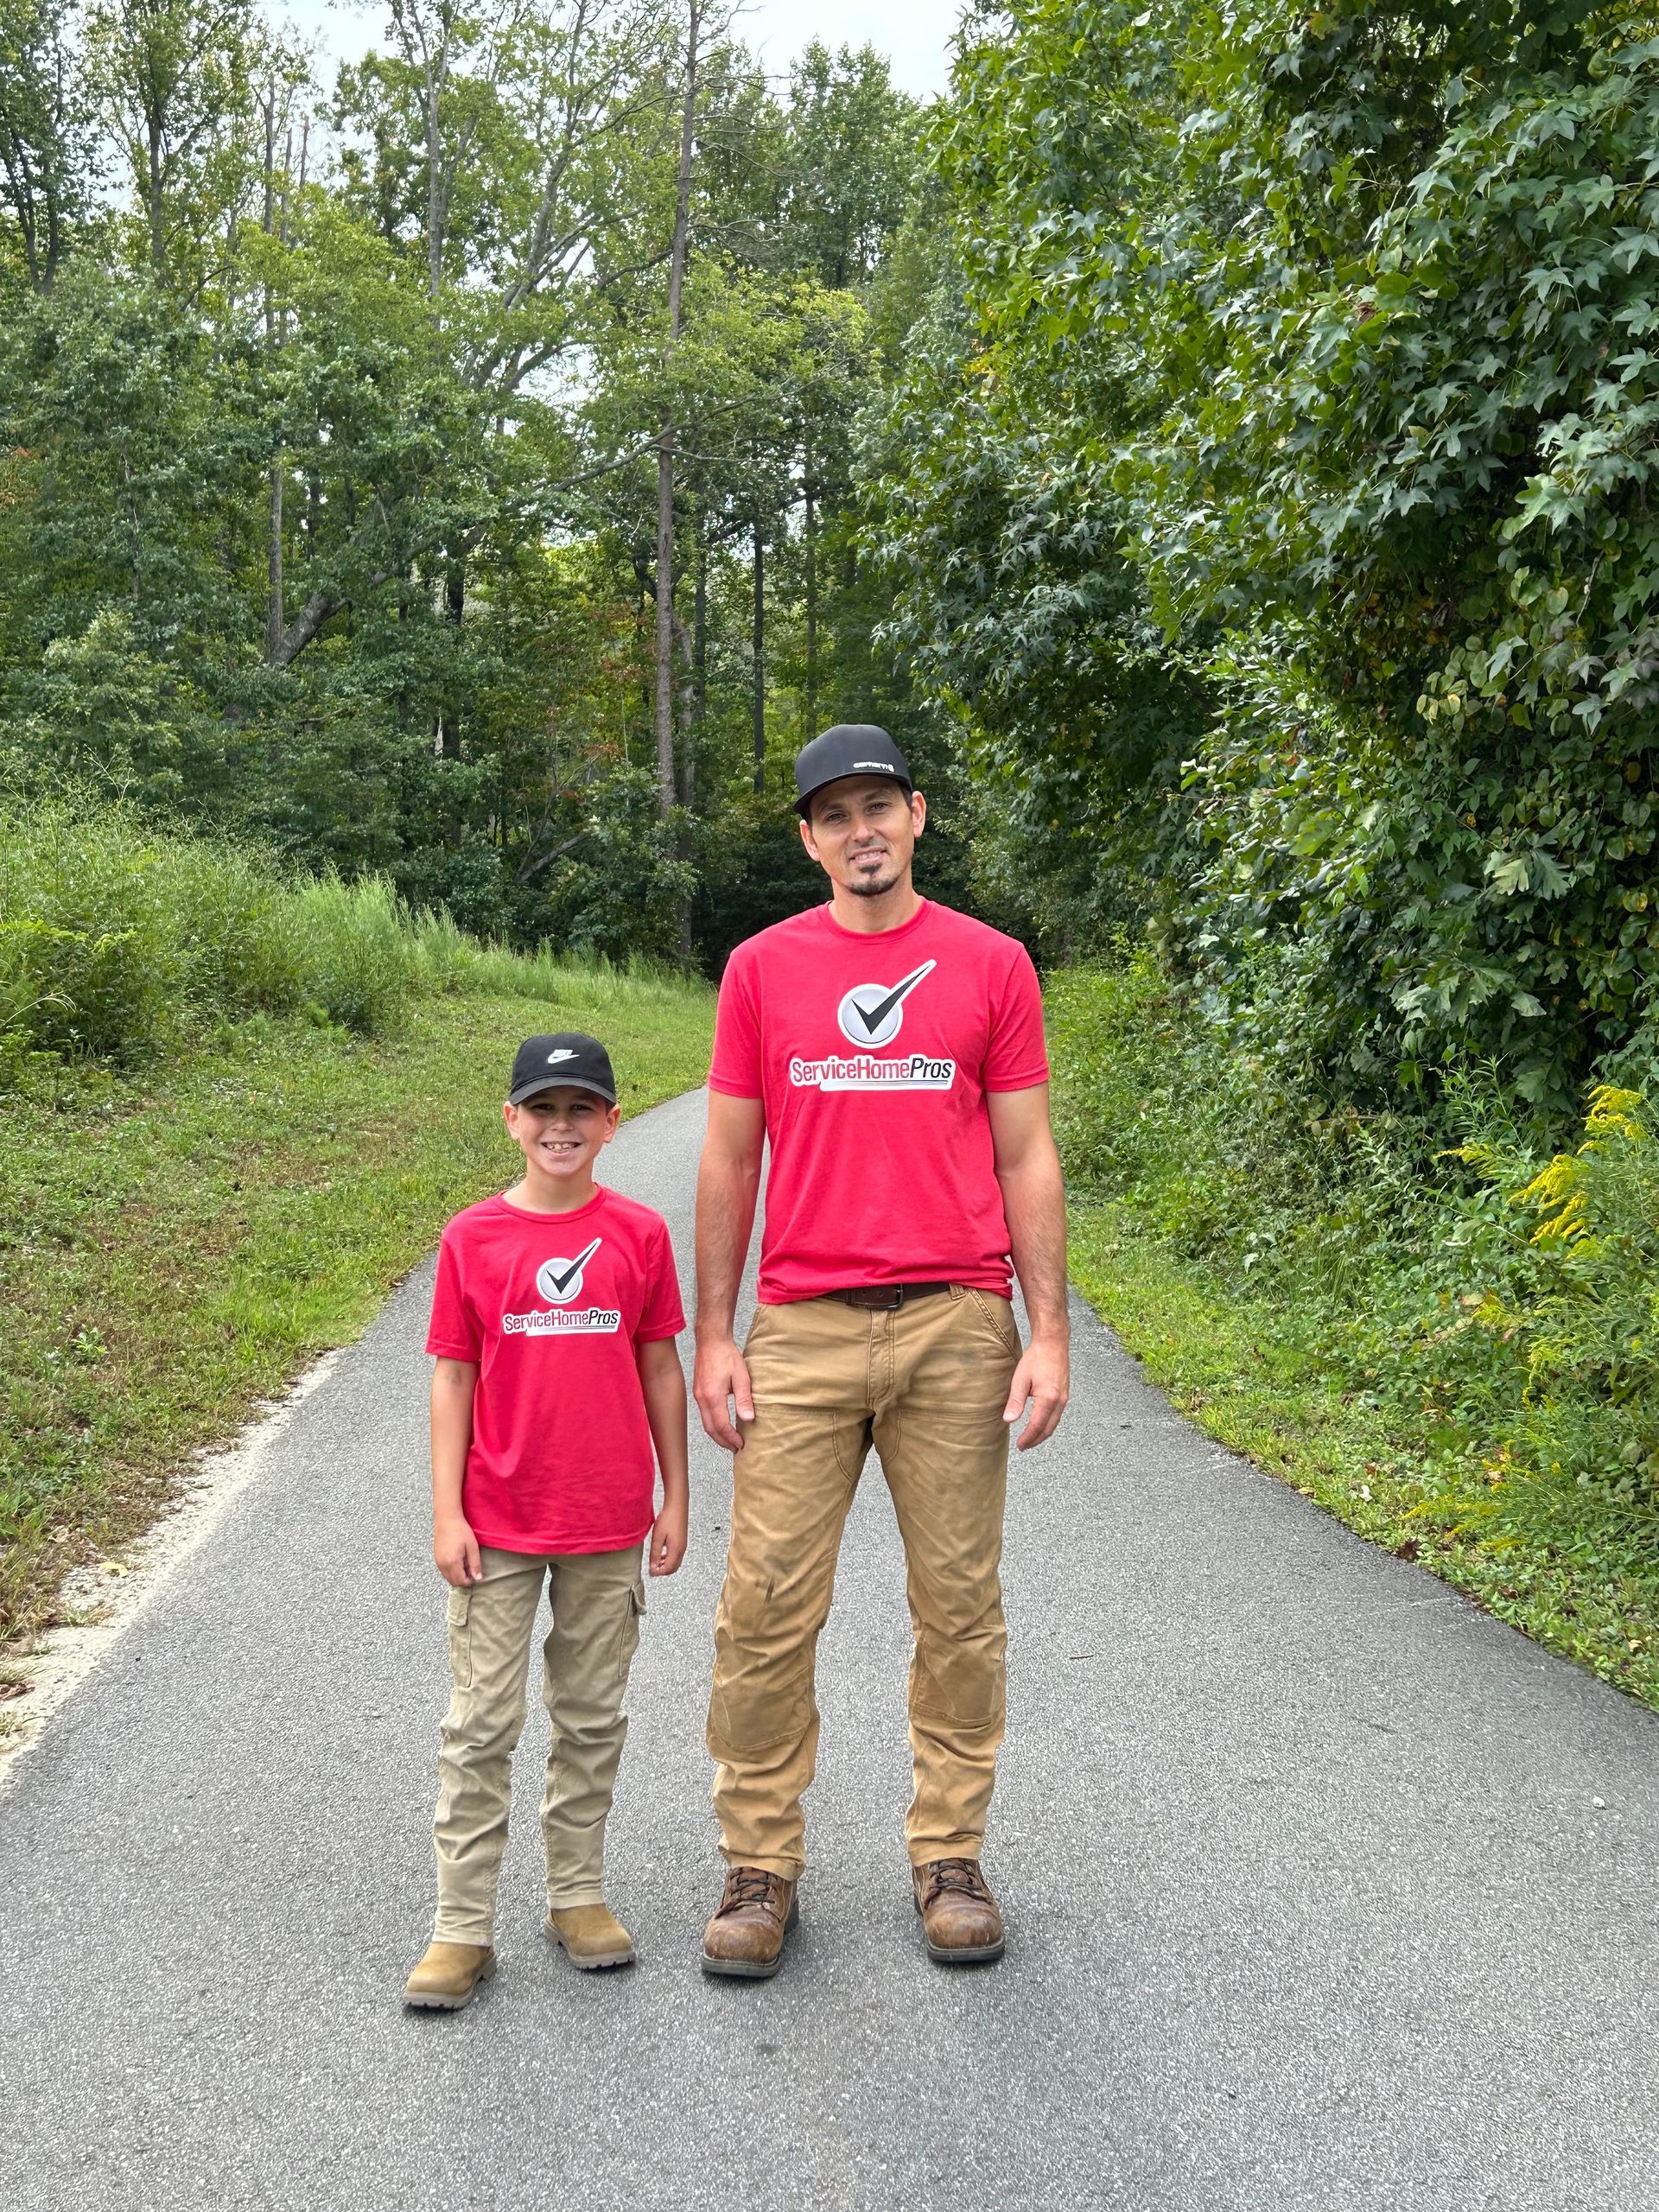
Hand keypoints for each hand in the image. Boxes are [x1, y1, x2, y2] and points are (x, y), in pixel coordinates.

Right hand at [434, 1512, 481, 1586]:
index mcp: (452, 1562)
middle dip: (462, 1580)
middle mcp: (443, 1564)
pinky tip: (457, 1561)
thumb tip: (478, 1578)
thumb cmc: (461, 1530)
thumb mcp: (472, 1546)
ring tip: (464, 1564)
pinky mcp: (436, 1558)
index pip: (460, 1581)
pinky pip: (443, 1571)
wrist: (447, 1519)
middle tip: (470, 1569)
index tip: (475, 1574)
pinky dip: (450, 1571)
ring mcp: (438, 1562)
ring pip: (447, 1577)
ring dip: (456, 1576)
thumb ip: (475, 1563)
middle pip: (453, 1582)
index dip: (469, 1581)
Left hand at [649, 1494, 687, 1575]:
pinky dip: (668, 1558)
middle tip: (652, 1569)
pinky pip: (676, 1555)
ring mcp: (683, 1545)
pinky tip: (661, 1553)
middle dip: (662, 1571)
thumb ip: (655, 1553)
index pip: (668, 1569)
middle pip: (673, 1568)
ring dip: (665, 1565)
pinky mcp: (682, 1540)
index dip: (658, 1573)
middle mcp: (682, 1549)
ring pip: (675, 1562)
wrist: (677, 1505)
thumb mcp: (657, 1537)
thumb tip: (653, 1566)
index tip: (650, 1572)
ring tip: (655, 1562)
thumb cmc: (668, 1518)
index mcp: (676, 1550)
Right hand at [694, 1334, 754, 1449]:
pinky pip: (704, 1414)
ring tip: (729, 1440)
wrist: (711, 1340)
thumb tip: (748, 1419)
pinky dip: (713, 1423)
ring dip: (717, 1434)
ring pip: (705, 1423)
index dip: (731, 1438)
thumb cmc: (726, 1355)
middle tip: (735, 1448)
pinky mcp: (698, 1391)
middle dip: (723, 1441)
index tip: (741, 1444)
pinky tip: (722, 1424)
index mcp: (712, 1396)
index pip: (721, 1426)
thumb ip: (744, 1399)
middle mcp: (702, 1398)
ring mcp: (698, 1395)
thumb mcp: (741, 1377)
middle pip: (710, 1429)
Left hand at [1003, 1336, 1068, 1450]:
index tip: (1020, 1446)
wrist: (1053, 1343)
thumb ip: (1015, 1401)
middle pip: (1048, 1429)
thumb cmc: (1036, 1358)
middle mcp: (1059, 1401)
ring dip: (1043, 1433)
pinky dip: (1048, 1424)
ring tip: (1030, 1438)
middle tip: (1024, 1446)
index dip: (1028, 1438)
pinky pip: (1057, 1415)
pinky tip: (1040, 1424)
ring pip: (1054, 1423)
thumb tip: (1009, 1420)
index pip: (1037, 1426)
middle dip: (1036, 1440)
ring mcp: (1064, 1398)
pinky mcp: (1065, 1394)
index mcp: (1048, 1398)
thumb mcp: (1020, 1379)